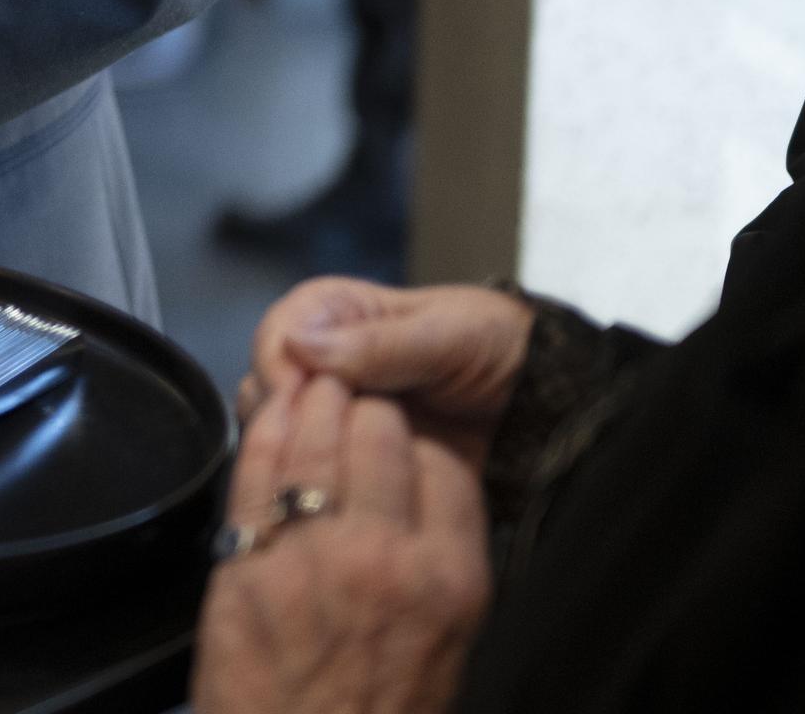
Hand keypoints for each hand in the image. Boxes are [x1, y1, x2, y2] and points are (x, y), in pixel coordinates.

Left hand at [193, 377, 489, 713]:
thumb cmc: (380, 708)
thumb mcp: (444, 643)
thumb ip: (434, 563)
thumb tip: (419, 494)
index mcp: (449, 580)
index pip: (445, 465)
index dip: (419, 433)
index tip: (399, 422)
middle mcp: (388, 556)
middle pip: (380, 431)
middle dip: (364, 401)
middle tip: (347, 388)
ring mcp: (314, 553)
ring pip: (315, 433)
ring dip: (310, 398)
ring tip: (307, 379)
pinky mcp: (248, 559)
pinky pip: (254, 466)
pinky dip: (260, 426)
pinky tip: (264, 407)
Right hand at [240, 280, 532, 471]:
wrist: (539, 404)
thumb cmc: (493, 349)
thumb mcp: (446, 337)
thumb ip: (378, 345)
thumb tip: (299, 345)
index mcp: (329, 313)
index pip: (274, 340)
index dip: (283, 374)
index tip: (305, 408)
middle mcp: (316, 361)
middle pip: (265, 392)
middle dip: (291, 421)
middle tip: (335, 446)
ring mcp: (329, 413)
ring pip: (280, 437)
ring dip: (307, 455)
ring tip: (351, 471)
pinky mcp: (346, 458)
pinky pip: (312, 473)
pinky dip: (328, 482)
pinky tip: (359, 491)